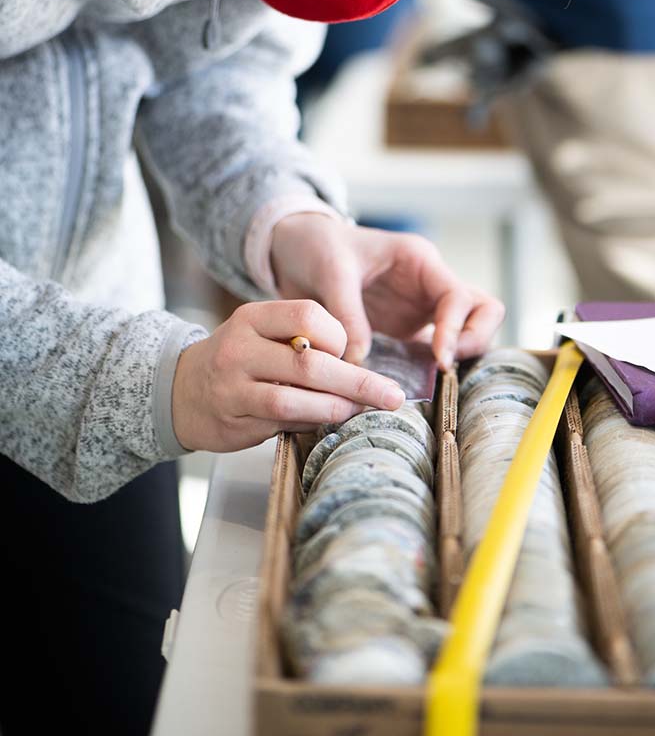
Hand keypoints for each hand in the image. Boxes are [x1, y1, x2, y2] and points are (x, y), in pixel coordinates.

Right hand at [172, 299, 405, 451]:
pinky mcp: (233, 417)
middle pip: (309, 362)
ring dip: (337, 407)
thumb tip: (361, 365)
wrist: (181, 390)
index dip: (338, 336)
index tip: (348, 352)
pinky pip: (281, 420)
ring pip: (296, 396)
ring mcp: (232, 385)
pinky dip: (311, 420)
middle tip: (392, 396)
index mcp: (252, 317)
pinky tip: (327, 421)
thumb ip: (301, 341)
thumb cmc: (239, 359)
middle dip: (358, 382)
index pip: (307, 314)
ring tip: (362, 410)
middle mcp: (239, 347)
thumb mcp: (262, 334)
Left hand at [270, 215, 504, 369]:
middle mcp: (429, 285)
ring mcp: (420, 309)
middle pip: (484, 312)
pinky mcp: (405, 330)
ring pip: (467, 332)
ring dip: (460, 356)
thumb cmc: (318, 246)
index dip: (457, 328)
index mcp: (419, 262)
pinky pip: (433, 351)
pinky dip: (431, 369)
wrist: (297, 248)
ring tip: (432, 380)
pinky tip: (412, 385)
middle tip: (445, 367)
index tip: (439, 358)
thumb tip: (360, 362)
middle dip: (474, 341)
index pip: (459, 296)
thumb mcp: (331, 272)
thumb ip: (347, 314)